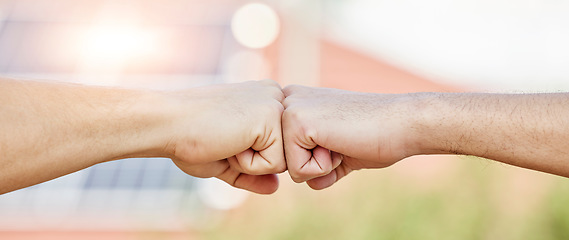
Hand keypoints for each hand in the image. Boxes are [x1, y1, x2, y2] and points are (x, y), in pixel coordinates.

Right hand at [161, 80, 285, 193]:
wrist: (166, 124)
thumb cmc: (189, 138)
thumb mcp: (226, 160)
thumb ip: (253, 173)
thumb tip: (275, 187)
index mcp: (265, 98)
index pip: (278, 147)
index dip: (248, 157)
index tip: (223, 137)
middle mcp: (275, 95)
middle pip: (284, 154)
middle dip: (252, 160)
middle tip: (224, 140)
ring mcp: (275, 104)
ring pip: (283, 161)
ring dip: (250, 163)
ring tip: (226, 139)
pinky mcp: (271, 116)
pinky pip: (275, 164)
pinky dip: (248, 164)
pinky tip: (229, 141)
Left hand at [282, 85, 417, 189]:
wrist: (403, 124)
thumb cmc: (376, 135)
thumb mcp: (342, 149)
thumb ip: (323, 164)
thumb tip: (312, 183)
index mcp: (295, 102)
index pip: (285, 153)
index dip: (317, 159)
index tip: (342, 137)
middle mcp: (287, 100)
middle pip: (283, 160)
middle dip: (315, 163)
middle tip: (343, 140)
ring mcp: (289, 108)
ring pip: (287, 167)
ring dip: (320, 166)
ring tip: (343, 140)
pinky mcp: (296, 121)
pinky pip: (297, 171)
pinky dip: (324, 168)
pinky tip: (341, 143)